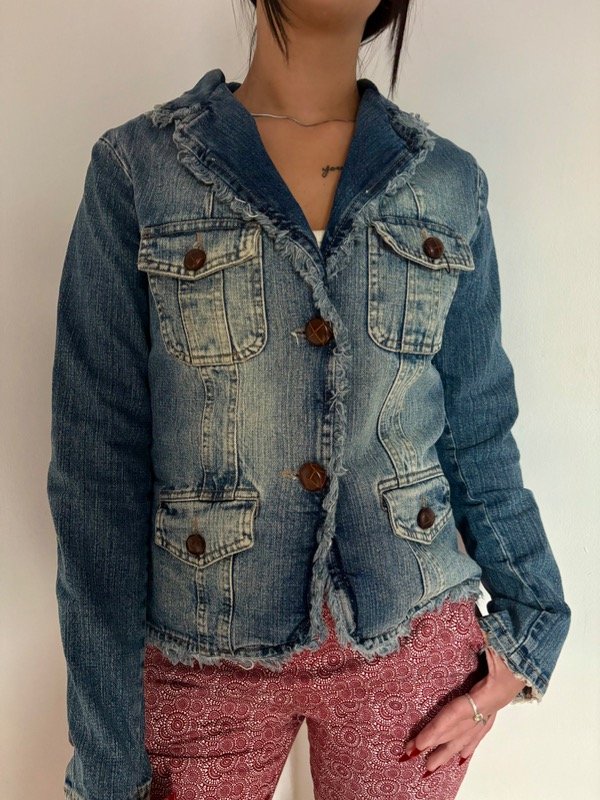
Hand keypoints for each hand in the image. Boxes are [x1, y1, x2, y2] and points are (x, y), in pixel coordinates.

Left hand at [401, 644, 527, 773]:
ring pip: (471, 733)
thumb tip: (464, 633)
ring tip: (432, 765)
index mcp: (491, 690)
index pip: (457, 713)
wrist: (537, 639)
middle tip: (413, 758)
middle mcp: (494, 702)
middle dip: (437, 747)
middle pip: (461, 730)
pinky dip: (471, 743)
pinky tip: (463, 755)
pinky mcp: (498, 700)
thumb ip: (479, 635)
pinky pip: (483, 727)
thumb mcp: (494, 635)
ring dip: (450, 750)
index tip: (417, 744)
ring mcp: (497, 703)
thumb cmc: (517, 636)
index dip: (437, 730)